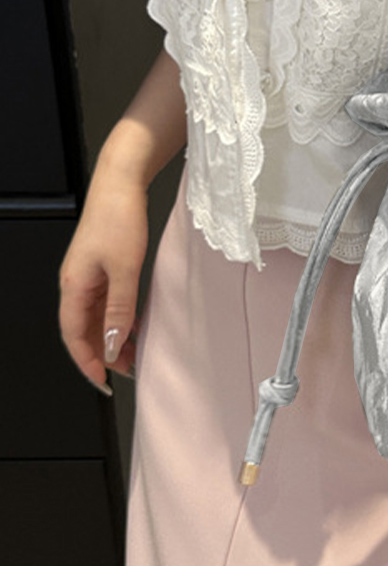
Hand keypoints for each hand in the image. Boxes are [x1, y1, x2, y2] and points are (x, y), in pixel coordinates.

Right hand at [59, 159, 149, 391]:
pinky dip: (119, 318)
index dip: (89, 363)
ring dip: (114, 336)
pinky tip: (136, 324)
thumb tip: (114, 345)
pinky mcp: (101, 266)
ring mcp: (87, 275)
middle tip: (129, 370)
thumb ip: (120, 309)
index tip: (105, 383)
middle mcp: (75, 283)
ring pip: (97, 317)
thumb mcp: (125, 269)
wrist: (122, 182)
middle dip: (104, 353)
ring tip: (136, 352)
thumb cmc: (119, 218)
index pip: (75, 337)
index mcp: (73, 287)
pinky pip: (106, 302)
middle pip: (85, 330)